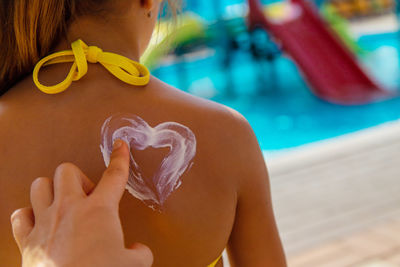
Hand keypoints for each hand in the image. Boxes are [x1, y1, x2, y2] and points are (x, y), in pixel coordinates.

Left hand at [10, 140, 152, 266]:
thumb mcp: (132, 266)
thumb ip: (140, 254)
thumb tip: (139, 251)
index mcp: (99, 210)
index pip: (114, 175)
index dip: (120, 157)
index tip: (120, 146)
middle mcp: (70, 209)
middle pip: (68, 171)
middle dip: (79, 178)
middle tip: (88, 196)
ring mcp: (45, 222)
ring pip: (40, 185)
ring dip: (52, 190)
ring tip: (62, 203)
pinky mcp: (28, 240)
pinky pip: (20, 215)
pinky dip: (28, 215)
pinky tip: (39, 222)